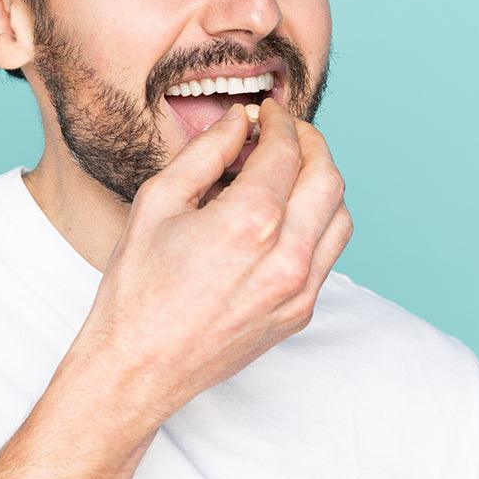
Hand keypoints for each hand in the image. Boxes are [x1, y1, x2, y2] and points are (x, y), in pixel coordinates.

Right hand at [81, 97, 353, 421]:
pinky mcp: (300, 313)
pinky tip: (288, 217)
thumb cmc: (138, 286)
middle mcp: (286, 256)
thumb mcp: (158, 202)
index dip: (280, 121)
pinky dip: (319, 222)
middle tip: (287, 132)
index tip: (268, 112)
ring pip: (340, 216)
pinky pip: (329, 255)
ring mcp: (299, 290)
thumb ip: (205, 152)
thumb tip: (238, 121)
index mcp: (249, 222)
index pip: (287, 151)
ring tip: (291, 172)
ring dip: (321, 183)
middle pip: (327, 177)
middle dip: (311, 143)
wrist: (138, 366)